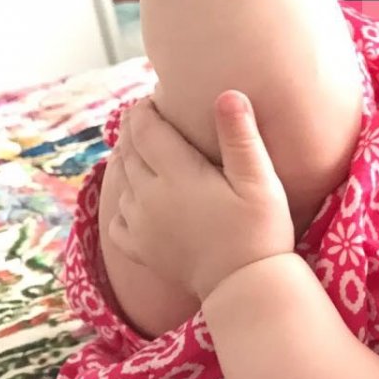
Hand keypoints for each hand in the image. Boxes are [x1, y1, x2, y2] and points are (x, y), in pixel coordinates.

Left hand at [108, 91, 295, 300]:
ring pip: (120, 181)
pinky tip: (137, 198)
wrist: (245, 285)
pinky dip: (123, 201)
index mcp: (177, 173)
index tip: (156, 99)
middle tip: (149, 120)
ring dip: (128, 162)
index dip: (145, 109)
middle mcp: (149, 195)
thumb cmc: (260, 231)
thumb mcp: (261, 181)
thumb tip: (227, 94)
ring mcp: (140, 223)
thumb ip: (241, 137)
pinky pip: (117, 217)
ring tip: (144, 153)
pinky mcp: (139, 248)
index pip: (145, 127)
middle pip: (129, 150)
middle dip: (136, 131)